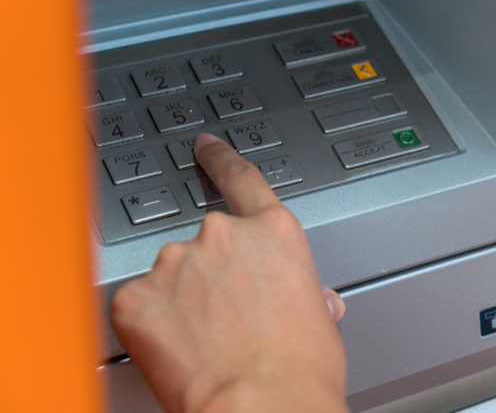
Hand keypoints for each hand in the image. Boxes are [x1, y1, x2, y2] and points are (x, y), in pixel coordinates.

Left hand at [111, 134, 348, 412]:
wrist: (261, 406)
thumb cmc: (299, 371)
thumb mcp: (319, 318)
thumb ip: (304, 290)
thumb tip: (307, 303)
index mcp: (273, 233)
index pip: (241, 179)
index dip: (220, 160)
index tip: (205, 148)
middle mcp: (223, 235)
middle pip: (204, 244)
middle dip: (208, 278)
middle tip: (225, 322)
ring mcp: (176, 263)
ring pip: (168, 278)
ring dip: (178, 304)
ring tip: (202, 346)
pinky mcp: (136, 298)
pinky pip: (137, 307)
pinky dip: (150, 328)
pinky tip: (175, 353)